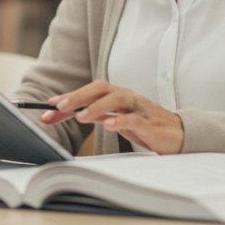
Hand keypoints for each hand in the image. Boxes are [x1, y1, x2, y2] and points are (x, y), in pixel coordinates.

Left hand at [39, 80, 183, 153]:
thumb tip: (69, 111)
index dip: (69, 96)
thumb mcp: (115, 119)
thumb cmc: (144, 125)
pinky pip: (134, 119)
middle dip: (78, 96)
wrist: (177, 135)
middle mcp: (126, 97)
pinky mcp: (149, 123)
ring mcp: (138, 108)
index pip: (89, 91)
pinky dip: (120, 121)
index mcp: (117, 95)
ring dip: (96, 106)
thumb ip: (95, 114)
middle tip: (59, 106)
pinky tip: (108, 125)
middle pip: (100, 89)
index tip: (48, 106)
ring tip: (80, 116)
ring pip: (116, 99)